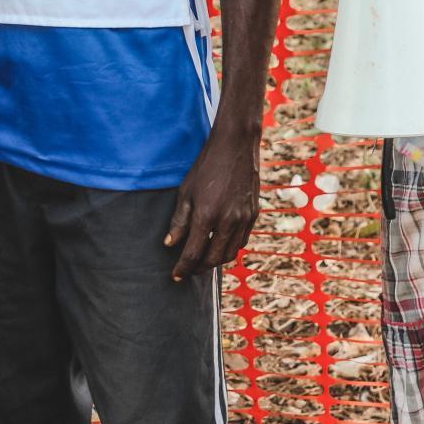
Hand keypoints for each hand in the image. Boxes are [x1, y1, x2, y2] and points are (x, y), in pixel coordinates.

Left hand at [164, 130, 260, 282]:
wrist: (236, 147)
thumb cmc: (206, 167)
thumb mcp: (186, 192)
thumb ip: (179, 220)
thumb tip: (170, 244)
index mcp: (207, 215)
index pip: (193, 253)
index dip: (183, 268)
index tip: (176, 276)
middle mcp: (228, 221)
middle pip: (214, 259)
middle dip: (199, 268)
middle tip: (188, 270)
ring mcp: (244, 219)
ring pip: (231, 253)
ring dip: (216, 261)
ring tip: (203, 260)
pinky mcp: (254, 214)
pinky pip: (242, 241)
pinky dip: (230, 248)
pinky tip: (220, 245)